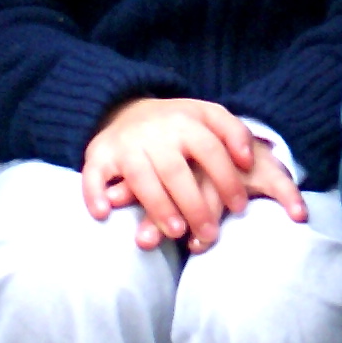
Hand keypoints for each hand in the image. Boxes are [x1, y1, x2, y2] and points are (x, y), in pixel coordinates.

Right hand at [79, 98, 304, 250]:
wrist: (126, 108)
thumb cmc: (178, 123)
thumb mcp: (208, 115)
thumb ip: (233, 132)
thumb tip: (248, 159)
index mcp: (186, 121)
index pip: (211, 150)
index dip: (227, 179)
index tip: (240, 207)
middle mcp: (155, 133)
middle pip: (176, 171)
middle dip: (195, 205)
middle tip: (209, 234)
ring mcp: (125, 144)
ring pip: (141, 178)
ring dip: (157, 206)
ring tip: (175, 233)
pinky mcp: (98, 155)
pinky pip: (93, 175)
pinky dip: (95, 194)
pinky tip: (105, 214)